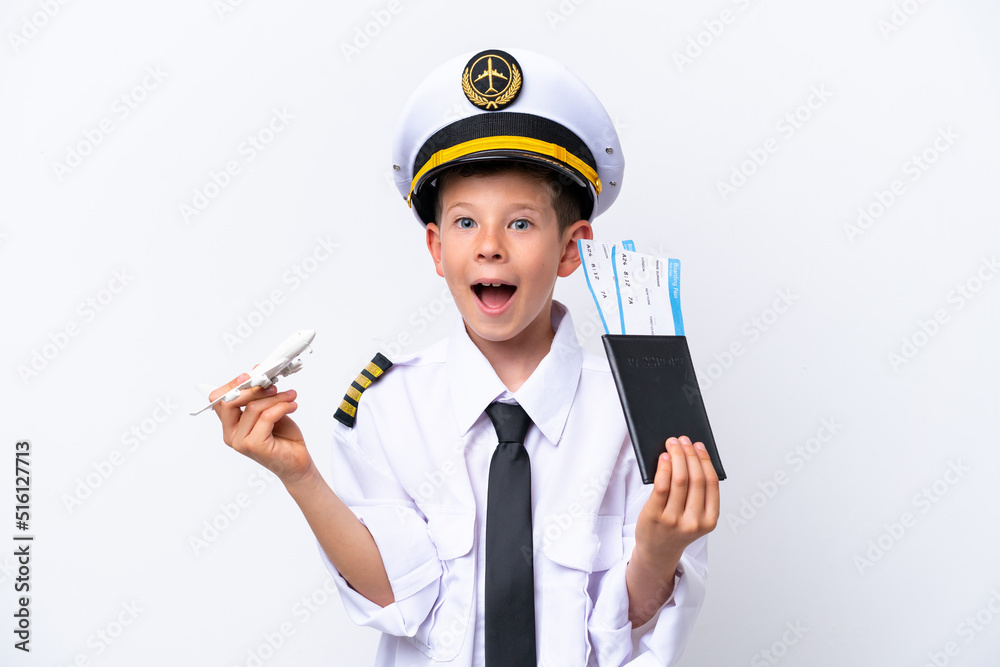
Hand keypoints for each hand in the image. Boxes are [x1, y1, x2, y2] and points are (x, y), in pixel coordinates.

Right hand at [210, 373, 313, 484]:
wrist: (296, 462)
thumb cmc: (282, 438)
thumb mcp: (269, 410)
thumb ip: (260, 394)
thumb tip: (257, 369)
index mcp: (230, 424)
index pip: (218, 399)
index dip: (232, 384)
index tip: (251, 375)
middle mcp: (231, 434)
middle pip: (229, 401)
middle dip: (253, 388)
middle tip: (272, 384)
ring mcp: (241, 441)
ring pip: (252, 407)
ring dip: (275, 397)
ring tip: (290, 396)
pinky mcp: (254, 445)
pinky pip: (266, 417)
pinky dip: (282, 407)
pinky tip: (292, 406)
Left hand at [634, 436, 719, 578]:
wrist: (657, 552)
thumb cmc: (676, 529)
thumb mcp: (695, 517)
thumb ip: (698, 495)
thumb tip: (692, 457)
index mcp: (709, 521)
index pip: (710, 483)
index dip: (704, 460)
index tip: (698, 445)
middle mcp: (693, 522)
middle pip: (695, 479)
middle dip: (689, 455)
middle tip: (683, 440)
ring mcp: (674, 520)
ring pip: (679, 480)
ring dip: (676, 457)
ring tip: (673, 445)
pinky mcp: (655, 517)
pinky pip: (661, 487)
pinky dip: (664, 468)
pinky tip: (664, 458)